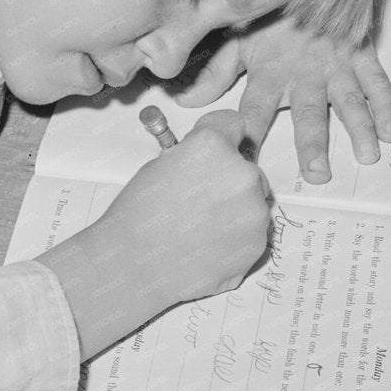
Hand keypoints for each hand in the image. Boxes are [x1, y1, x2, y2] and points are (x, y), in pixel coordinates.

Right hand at [37, 110, 269, 359]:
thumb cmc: (137, 216)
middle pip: (247, 167)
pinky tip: (205, 245)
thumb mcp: (159, 165)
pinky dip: (235, 237)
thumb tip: (211, 159)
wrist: (133, 267)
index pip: (234, 124)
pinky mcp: (257, 245)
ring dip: (234, 208)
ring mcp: (254, 212)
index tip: (211, 149)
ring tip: (199, 227)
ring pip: (252, 202)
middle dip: (229, 178)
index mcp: (213, 146)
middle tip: (199, 198)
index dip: (220, 136)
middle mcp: (242, 174)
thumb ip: (195, 156)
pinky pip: (251, 232)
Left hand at [172, 15, 390, 183]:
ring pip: (348, 100)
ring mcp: (335, 64)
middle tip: (317, 174)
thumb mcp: (235, 40)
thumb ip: (213, 73)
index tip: (245, 164)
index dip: (248, 136)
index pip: (255, 110)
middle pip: (308, 113)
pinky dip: (387, 105)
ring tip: (367, 156)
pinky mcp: (360, 54)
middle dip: (312, 144)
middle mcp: (303, 72)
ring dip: (360, 128)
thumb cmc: (267, 16)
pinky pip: (376, 81)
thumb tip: (183, 102)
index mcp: (269, 71)